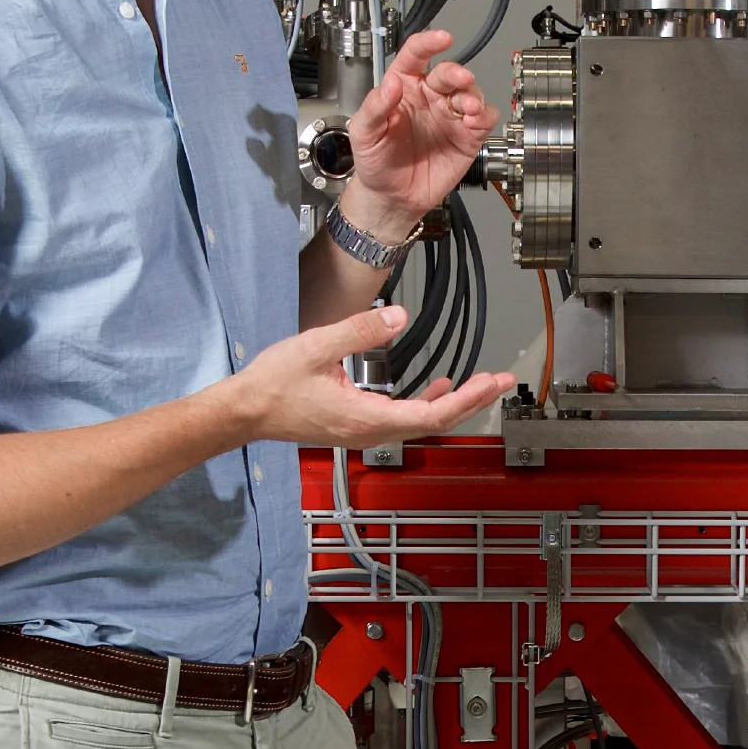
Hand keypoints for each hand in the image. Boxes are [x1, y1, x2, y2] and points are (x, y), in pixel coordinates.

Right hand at [226, 305, 514, 447]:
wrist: (247, 410)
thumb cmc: (275, 384)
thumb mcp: (317, 346)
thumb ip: (360, 330)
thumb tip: (397, 317)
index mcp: (366, 418)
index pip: (431, 414)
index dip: (466, 398)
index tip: (492, 382)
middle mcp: (370, 431)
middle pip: (434, 422)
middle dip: (471, 400)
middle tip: (500, 380)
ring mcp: (364, 431)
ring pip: (422, 422)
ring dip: (453, 402)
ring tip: (480, 384)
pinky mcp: (357, 424)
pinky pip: (405, 417)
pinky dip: (428, 402)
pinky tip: (438, 385)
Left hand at [345, 30, 500, 234]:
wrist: (392, 198)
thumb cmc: (375, 162)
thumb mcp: (364, 134)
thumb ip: (375, 108)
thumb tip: (390, 84)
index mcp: (403, 88)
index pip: (415, 57)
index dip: (428, 43)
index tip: (441, 38)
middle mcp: (429, 97)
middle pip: (448, 74)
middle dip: (456, 73)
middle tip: (460, 79)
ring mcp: (449, 116)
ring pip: (470, 93)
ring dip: (473, 96)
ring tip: (469, 109)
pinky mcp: (466, 136)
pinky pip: (483, 119)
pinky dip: (485, 116)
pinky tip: (476, 121)